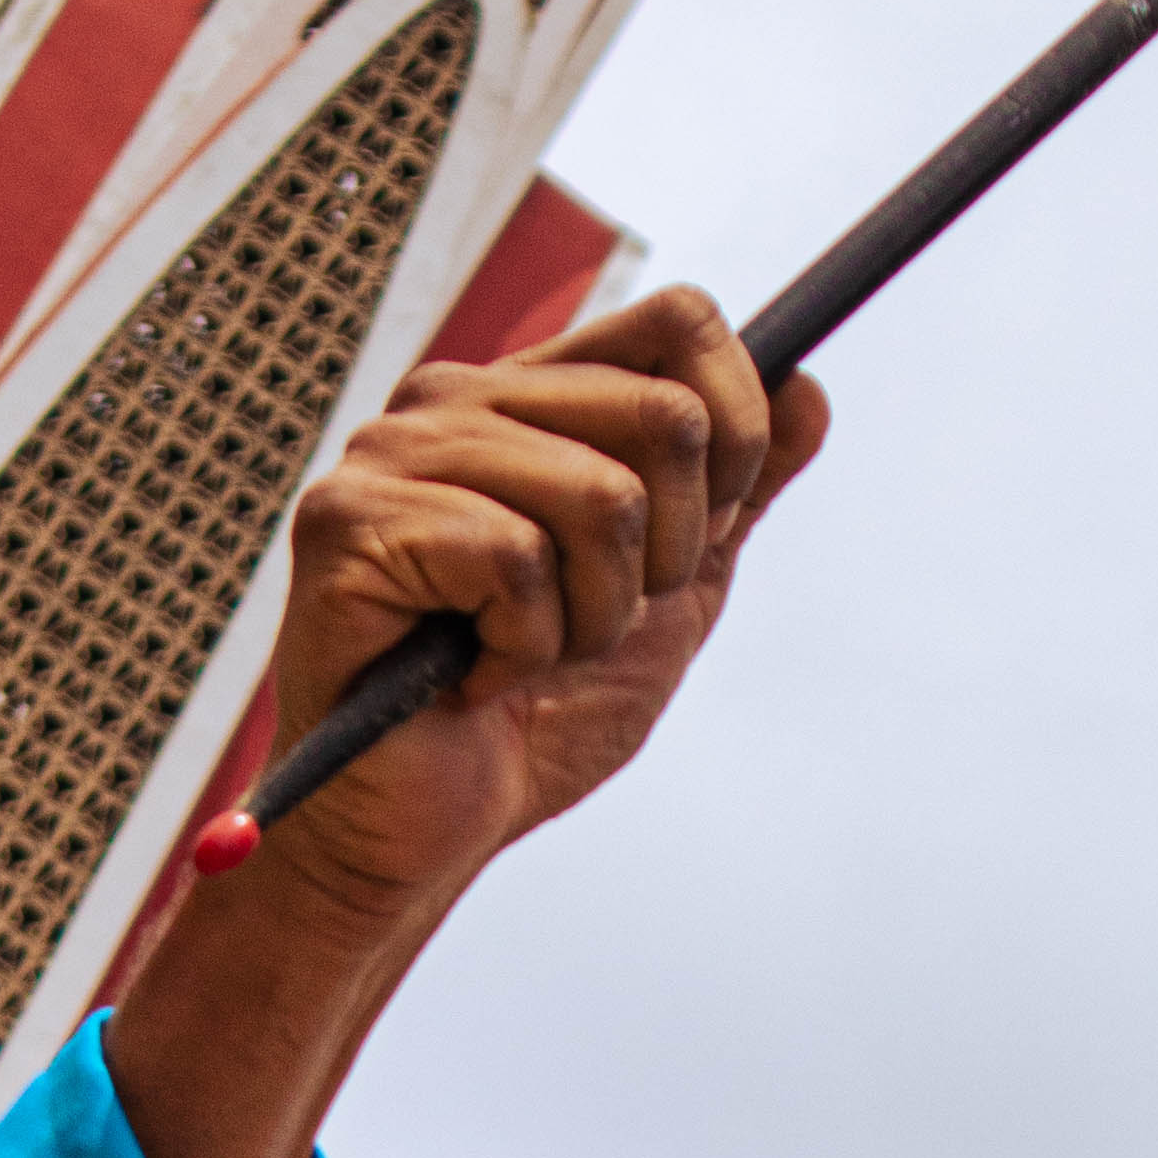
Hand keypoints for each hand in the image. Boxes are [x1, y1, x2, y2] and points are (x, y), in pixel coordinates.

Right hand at [255, 289, 826, 938]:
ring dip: (591, 618)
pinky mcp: (349, 525)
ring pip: (600, 495)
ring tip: (523, 659)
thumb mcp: (668, 599)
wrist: (426, 836)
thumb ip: (736, 495)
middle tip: (590, 626)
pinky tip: (471, 678)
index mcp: (529, 395)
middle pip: (664, 414)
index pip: (679, 322)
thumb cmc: (529, 721)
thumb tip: (807, 389)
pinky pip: (515, 560)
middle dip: (668, 556)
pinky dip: (520, 649)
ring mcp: (392, 454)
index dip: (735, 431)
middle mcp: (454, 400)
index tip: (694, 543)